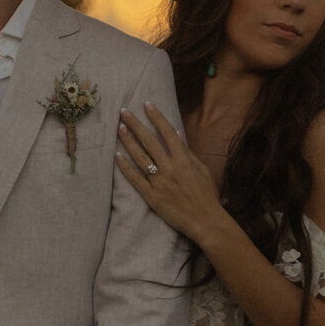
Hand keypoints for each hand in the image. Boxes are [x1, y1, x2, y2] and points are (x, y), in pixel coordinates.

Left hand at [116, 103, 225, 243]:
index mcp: (183, 159)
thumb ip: (188, 153)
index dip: (156, 117)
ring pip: (140, 157)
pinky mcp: (152, 196)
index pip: (167, 132)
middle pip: (149, 141)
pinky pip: (136, 179)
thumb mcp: (202, 170)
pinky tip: (118, 156)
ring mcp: (160, 182)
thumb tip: (176, 135)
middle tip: (124, 112)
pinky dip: (126, 168)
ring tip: (119, 129)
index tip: (147, 105)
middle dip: (136, 124)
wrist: (205, 221)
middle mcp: (170, 168)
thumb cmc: (206, 195)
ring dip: (129, 141)